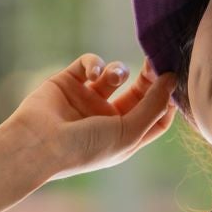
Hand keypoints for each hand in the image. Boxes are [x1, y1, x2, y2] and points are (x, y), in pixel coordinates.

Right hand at [11, 53, 179, 181]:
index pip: (156, 116)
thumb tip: (173, 79)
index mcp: (125, 137)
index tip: (173, 81)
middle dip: (149, 77)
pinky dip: (95, 64)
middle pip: (140, 92)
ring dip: (119, 70)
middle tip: (153, 63)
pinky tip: (93, 75)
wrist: (37, 144)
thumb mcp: (129, 133)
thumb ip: (154, 106)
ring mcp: (88, 100)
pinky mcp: (69, 82)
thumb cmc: (85, 148)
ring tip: (114, 76)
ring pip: (115, 74)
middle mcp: (108, 118)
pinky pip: (90, 63)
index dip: (168, 99)